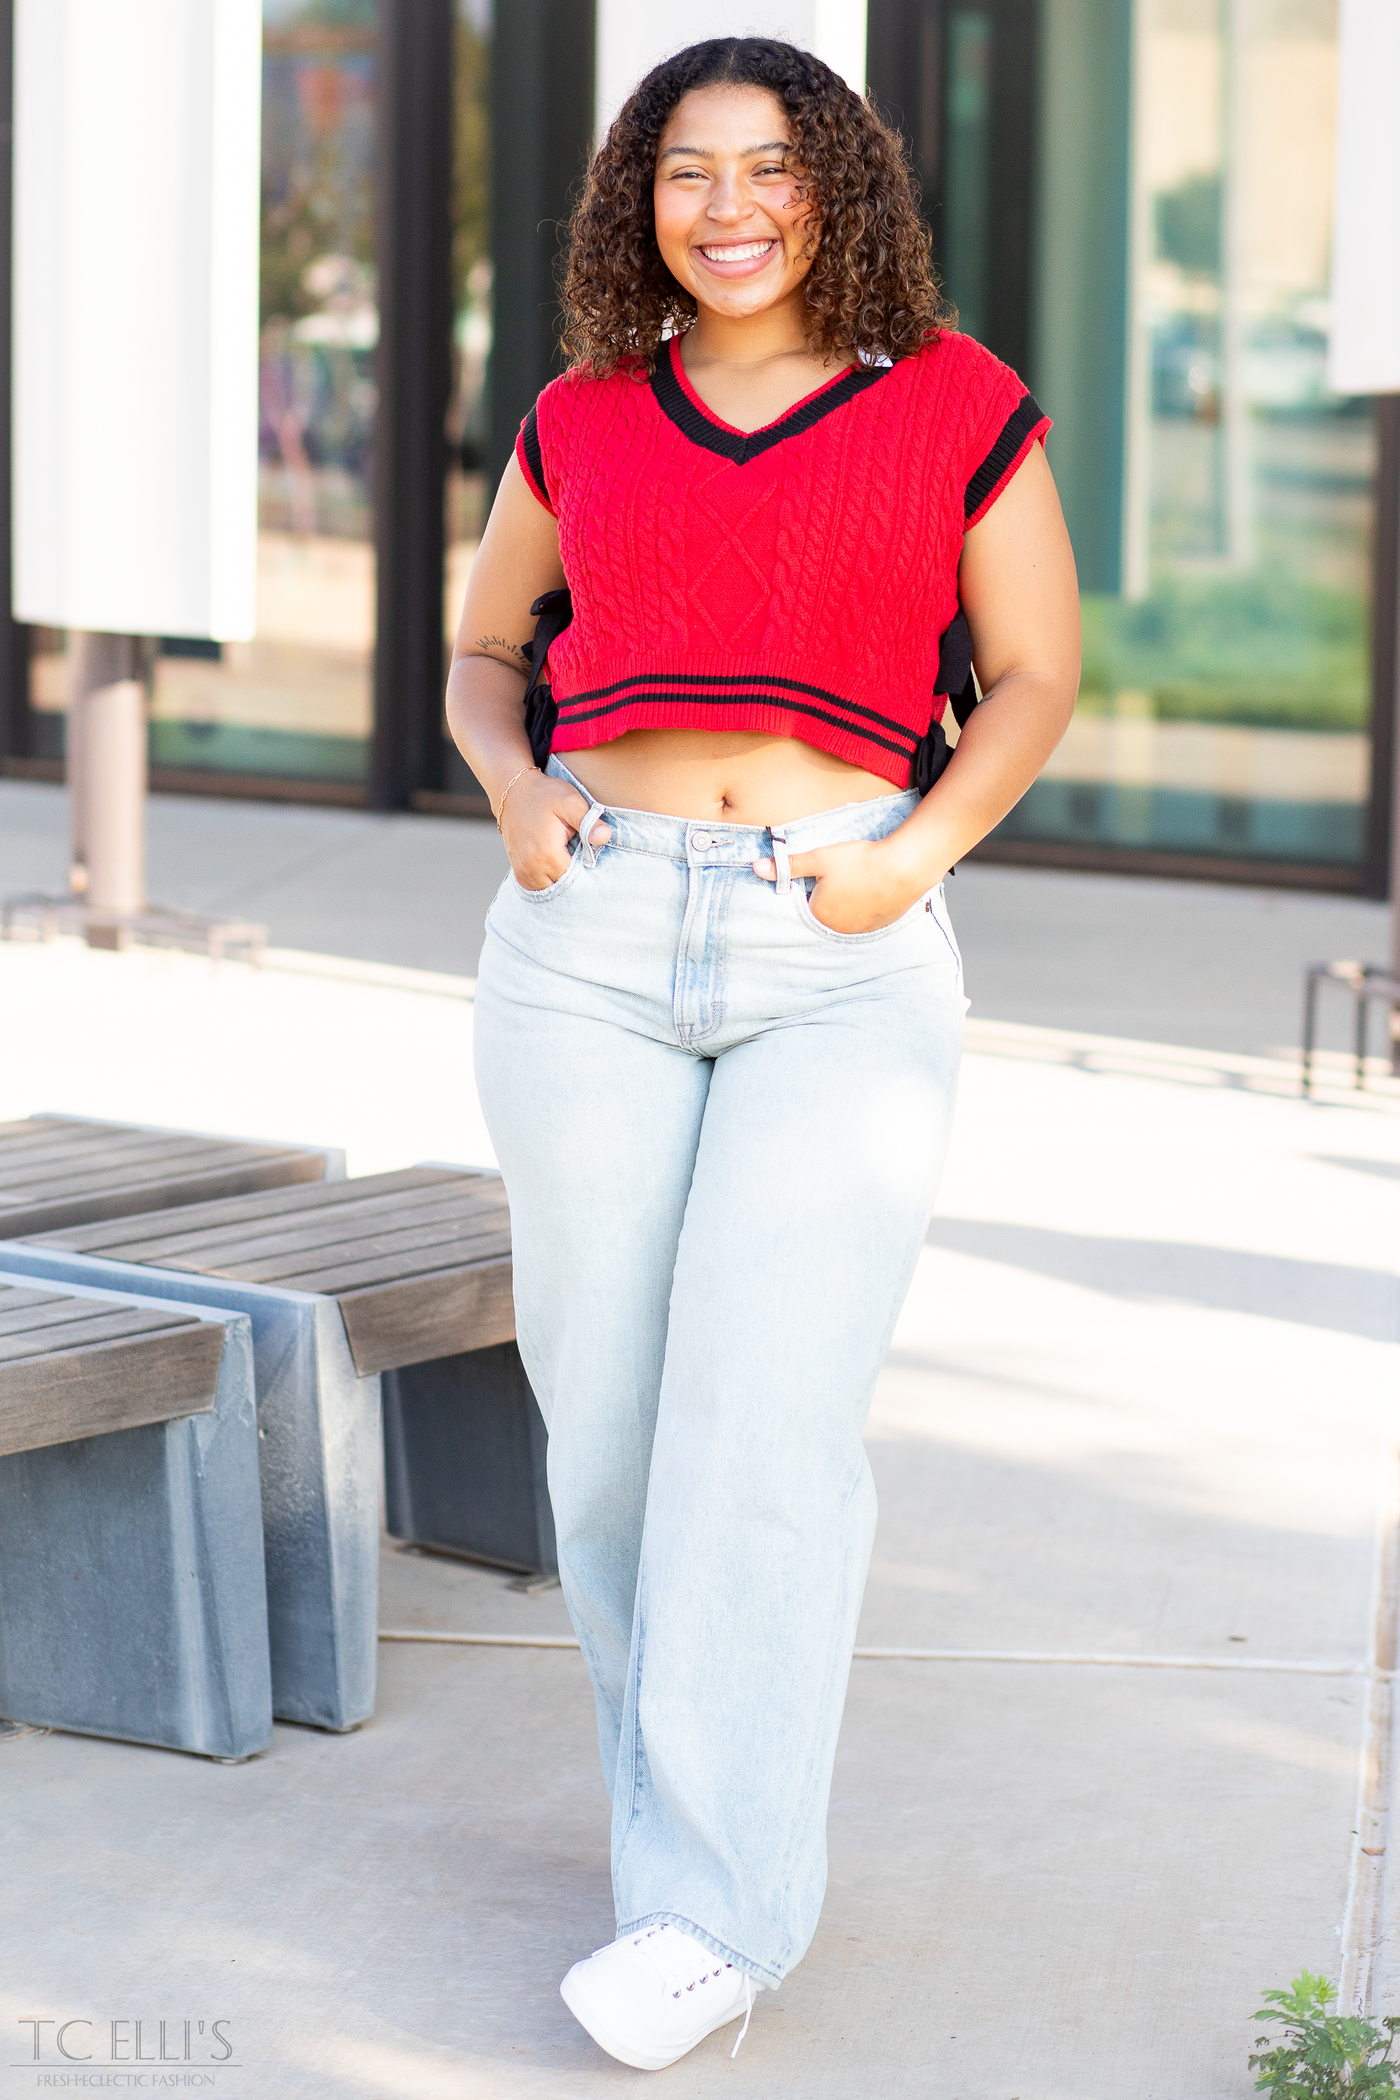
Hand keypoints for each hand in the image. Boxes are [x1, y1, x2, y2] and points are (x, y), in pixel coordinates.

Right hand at [501, 770, 610, 889]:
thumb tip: (605, 837)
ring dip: (563, 880)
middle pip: (564, 888)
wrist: (513, 792)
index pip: (577, 880)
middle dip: (576, 877)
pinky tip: (558, 864)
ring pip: (552, 890)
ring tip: (568, 858)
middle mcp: (532, 869)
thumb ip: (589, 821)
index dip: (587, 870)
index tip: (590, 856)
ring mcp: (523, 873)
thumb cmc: (545, 795)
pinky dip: (551, 880)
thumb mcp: (571, 802)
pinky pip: (540, 887)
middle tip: (581, 855)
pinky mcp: (519, 873)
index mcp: (547, 855)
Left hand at [753, 835, 941, 933]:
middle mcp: (838, 930)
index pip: (801, 908)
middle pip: (822, 915)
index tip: (813, 877)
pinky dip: (863, 908)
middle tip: (837, 878)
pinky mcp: (880, 925)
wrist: (905, 866)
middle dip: (824, 899)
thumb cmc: (860, 862)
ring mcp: (861, 930)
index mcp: (819, 916)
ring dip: (844, 905)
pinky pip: (864, 920)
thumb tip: (757, 868)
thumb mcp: (819, 858)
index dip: (805, 890)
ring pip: (844, 919)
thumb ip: (788, 866)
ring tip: (853, 883)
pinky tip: (869, 891)